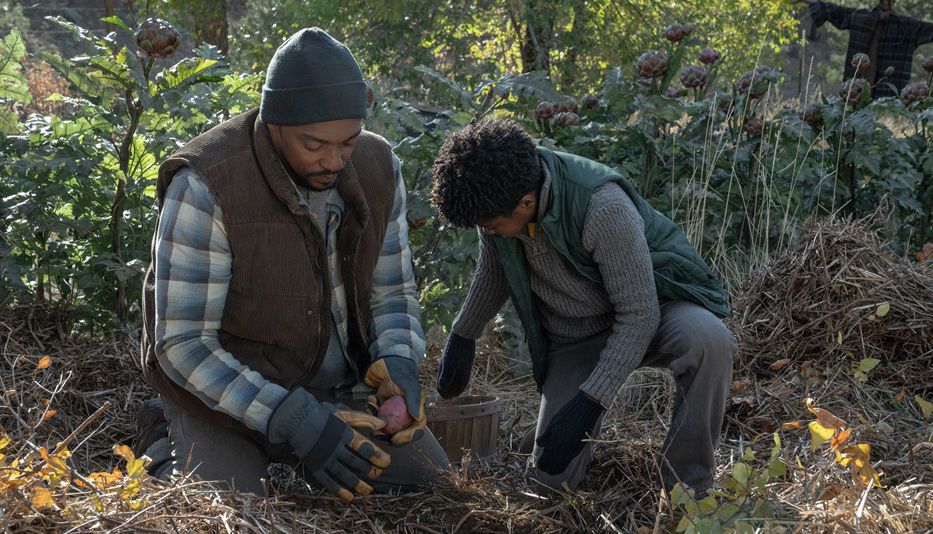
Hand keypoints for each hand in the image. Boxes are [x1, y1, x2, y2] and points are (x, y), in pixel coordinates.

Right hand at [267, 388, 389, 501]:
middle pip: (356, 462)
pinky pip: (328, 481)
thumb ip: (363, 419)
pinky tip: (349, 497)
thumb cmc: (322, 415)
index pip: (364, 447)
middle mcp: (335, 447)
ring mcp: (324, 458)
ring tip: (368, 490)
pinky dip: (339, 490)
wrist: (295, 419)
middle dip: (369, 471)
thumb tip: (383, 424)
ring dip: (357, 484)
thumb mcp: (343, 413)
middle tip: (378, 475)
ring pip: (344, 474)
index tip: (386, 462)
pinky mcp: (315, 466)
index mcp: (343, 433)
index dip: (377, 456)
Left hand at [364, 357, 426, 443]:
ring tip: (372, 414)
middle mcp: (407, 418)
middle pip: (401, 435)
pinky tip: (372, 402)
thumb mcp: (409, 387)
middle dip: (388, 437)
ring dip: (377, 426)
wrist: (387, 370)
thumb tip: (418, 418)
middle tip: (377, 434)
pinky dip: (373, 413)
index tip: (394, 438)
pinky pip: (377, 420)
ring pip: (387, 430)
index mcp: (417, 413)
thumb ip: (414, 401)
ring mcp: (395, 417)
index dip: (407, 437)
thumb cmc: (401, 377)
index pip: (416, 431)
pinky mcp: (384, 414)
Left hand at [436, 333, 475, 398]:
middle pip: (451, 386)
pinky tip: (460, 389)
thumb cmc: (452, 346)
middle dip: (448, 393)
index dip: (441, 390)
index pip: (443, 382)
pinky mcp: (469, 366)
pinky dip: (462, 387)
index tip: (440, 393)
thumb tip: (442, 382)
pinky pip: (465, 380)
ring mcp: (463, 367)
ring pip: (459, 385)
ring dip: (455, 392)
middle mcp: (455, 367)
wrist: (463, 335)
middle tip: (446, 397)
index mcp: (446, 364)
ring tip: (452, 396)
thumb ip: (443, 370)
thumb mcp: (444, 357)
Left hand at [535, 391, 603, 474]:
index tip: (538, 462)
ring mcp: (573, 449)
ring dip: (554, 468)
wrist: (586, 409)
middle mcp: (565, 447)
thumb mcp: (553, 422)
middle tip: (542, 465)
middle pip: (553, 466)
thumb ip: (545, 436)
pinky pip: (569, 461)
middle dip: (546, 468)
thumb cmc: (567, 413)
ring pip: (562, 466)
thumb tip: (539, 446)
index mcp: (557, 440)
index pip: (546, 460)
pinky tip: (558, 459)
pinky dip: (562, 464)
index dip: (541, 464)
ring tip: (549, 464)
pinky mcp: (579, 448)